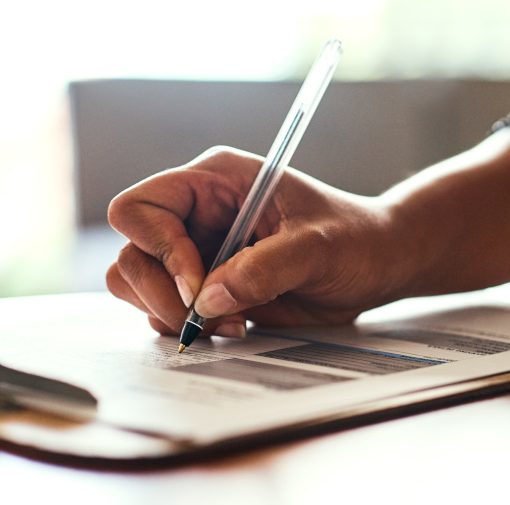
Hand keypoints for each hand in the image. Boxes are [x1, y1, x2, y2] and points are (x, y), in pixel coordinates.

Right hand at [106, 147, 397, 337]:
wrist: (377, 264)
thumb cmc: (356, 239)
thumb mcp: (319, 248)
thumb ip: (265, 268)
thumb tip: (208, 300)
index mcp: (214, 181)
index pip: (140, 207)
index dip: (159, 248)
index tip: (198, 285)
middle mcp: (195, 213)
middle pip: (132, 253)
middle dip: (160, 294)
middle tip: (206, 319)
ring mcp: (196, 251)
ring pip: (137, 285)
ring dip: (171, 315)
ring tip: (228, 323)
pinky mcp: (205, 287)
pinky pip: (163, 310)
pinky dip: (188, 328)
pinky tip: (236, 326)